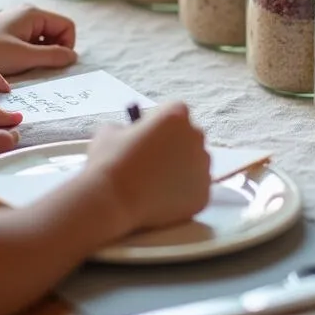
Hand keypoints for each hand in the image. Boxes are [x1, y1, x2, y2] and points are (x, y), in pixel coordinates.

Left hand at [0, 6, 76, 75]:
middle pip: (54, 30)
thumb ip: (52, 56)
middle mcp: (23, 12)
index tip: (55, 63)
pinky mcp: (0, 30)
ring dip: (38, 52)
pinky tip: (11, 63)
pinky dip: (25, 52)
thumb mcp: (24, 57)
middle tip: (38, 67)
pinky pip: (23, 40)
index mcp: (32, 13)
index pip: (66, 26)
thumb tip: (72, 57)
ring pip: (38, 36)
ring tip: (23, 66)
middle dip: (52, 49)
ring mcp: (11, 20)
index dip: (67, 46)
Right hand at [85, 102, 209, 234]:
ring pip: (196, 164)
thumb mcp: (111, 131)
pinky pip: (196, 189)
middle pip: (190, 137)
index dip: (161, 124)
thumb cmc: (110, 161)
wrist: (112, 201)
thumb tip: (132, 136)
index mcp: (176, 115)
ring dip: (181, 169)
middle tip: (153, 161)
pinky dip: (183, 194)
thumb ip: (129, 128)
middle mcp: (196, 137)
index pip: (176, 113)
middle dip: (175, 146)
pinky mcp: (204, 195)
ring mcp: (203, 167)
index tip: (148, 137)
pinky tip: (162, 199)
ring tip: (155, 184)